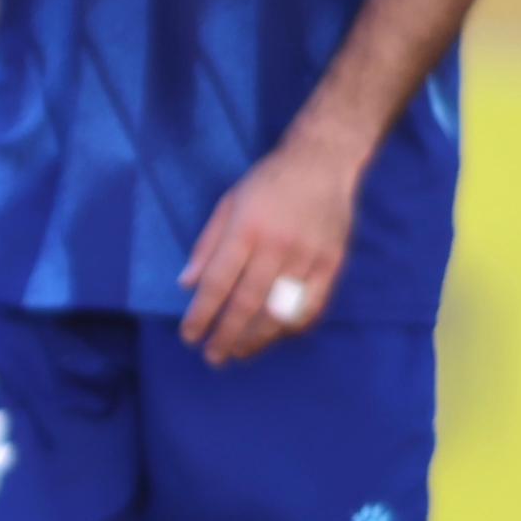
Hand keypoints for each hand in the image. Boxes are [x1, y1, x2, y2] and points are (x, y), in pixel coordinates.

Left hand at [180, 132, 357, 361]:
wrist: (322, 163)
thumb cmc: (268, 183)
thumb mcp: (228, 204)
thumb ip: (207, 246)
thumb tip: (186, 285)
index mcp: (246, 230)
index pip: (218, 283)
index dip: (202, 314)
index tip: (189, 337)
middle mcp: (277, 246)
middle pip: (247, 303)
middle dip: (226, 335)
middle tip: (213, 357)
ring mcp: (308, 257)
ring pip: (280, 310)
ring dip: (258, 338)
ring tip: (240, 353)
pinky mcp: (333, 263)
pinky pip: (313, 305)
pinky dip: (294, 326)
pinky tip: (276, 337)